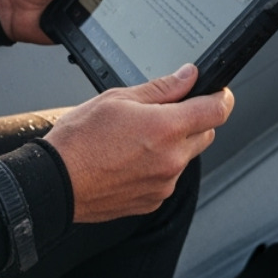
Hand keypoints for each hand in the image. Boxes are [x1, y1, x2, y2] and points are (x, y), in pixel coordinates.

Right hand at [44, 63, 234, 223]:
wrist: (56, 182)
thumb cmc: (79, 141)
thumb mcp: (118, 99)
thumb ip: (161, 88)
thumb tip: (187, 76)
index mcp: (166, 128)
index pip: (217, 110)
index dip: (221, 96)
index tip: (217, 91)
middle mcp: (171, 159)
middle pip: (206, 133)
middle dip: (193, 120)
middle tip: (163, 112)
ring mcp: (164, 183)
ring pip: (185, 156)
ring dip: (173, 145)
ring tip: (136, 138)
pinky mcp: (153, 200)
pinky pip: (168, 178)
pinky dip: (158, 166)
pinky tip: (130, 159)